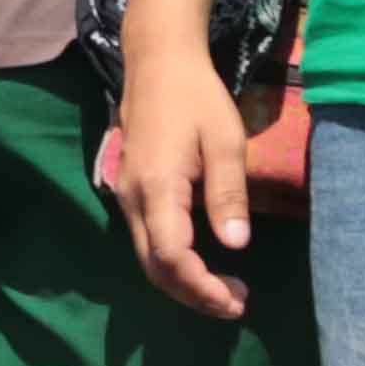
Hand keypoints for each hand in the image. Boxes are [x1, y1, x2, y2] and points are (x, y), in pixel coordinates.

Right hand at [111, 34, 257, 323]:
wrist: (157, 62)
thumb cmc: (196, 97)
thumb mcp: (225, 140)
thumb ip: (228, 193)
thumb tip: (235, 244)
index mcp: (158, 188)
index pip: (173, 257)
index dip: (202, 287)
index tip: (236, 300)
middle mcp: (133, 200)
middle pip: (155, 268)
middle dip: (194, 295)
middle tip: (237, 303)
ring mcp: (127, 197)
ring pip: (148, 259)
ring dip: (184, 283)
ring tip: (225, 291)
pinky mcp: (131, 193)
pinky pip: (147, 242)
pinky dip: (174, 264)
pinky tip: (202, 264)